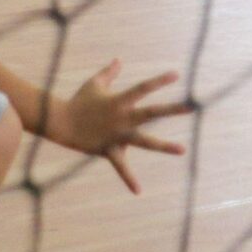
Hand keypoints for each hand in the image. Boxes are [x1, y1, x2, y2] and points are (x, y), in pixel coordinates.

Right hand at [50, 60, 189, 193]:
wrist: (58, 123)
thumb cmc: (78, 102)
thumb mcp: (94, 85)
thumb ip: (109, 73)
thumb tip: (118, 60)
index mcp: (120, 101)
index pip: (143, 88)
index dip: (159, 81)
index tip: (177, 75)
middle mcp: (122, 118)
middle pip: (151, 112)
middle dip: (172, 110)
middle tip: (193, 107)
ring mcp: (117, 135)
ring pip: (144, 141)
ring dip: (164, 146)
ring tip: (183, 150)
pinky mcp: (109, 150)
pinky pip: (120, 167)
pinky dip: (128, 179)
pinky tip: (138, 191)